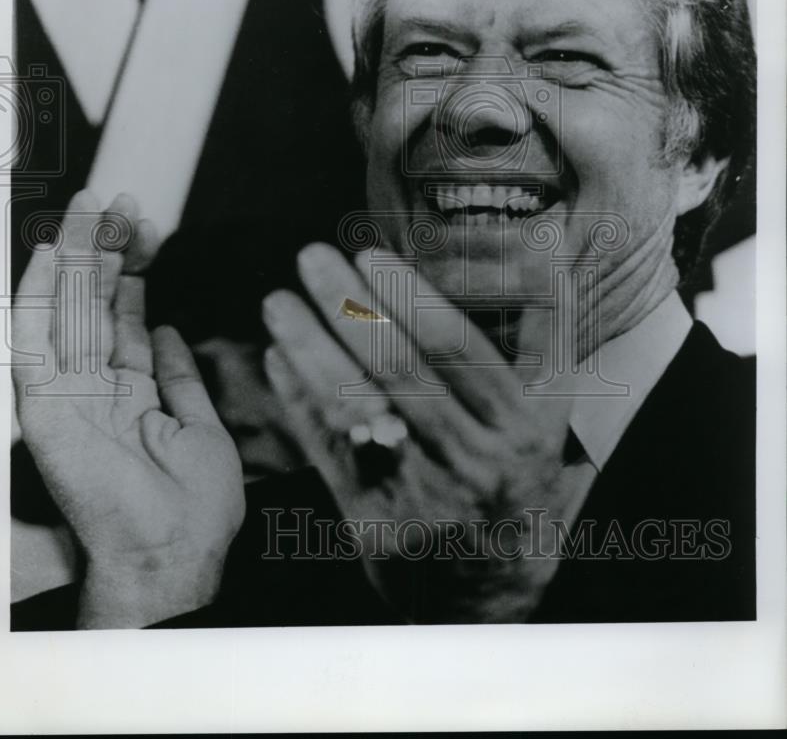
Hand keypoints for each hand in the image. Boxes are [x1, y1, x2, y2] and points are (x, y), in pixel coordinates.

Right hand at [12, 191, 244, 626]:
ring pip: (66, 311)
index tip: (148, 232)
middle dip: (107, 252)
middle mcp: (94, 389)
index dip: (135, 275)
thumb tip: (167, 329)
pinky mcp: (43, 406)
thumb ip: (177, 374)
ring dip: (76, 258)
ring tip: (93, 208)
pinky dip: (35, 296)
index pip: (125, 320)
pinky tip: (46, 254)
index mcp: (131, 395)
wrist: (172, 548)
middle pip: (95, 307)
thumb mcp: (198, 423)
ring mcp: (67, 395)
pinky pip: (32, 342)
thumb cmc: (194, 503)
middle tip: (120, 202)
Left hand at [262, 242, 571, 622]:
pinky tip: (279, 358)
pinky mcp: (374, 526)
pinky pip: (327, 451)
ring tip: (278, 302)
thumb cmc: (518, 473)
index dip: (411, 297)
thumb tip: (543, 247)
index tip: (369, 254)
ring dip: (308, 348)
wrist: (494, 583)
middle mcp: (475, 463)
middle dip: (347, 307)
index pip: (459, 349)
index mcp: (522, 427)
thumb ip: (548, 332)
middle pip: (399, 372)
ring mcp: (421, 500)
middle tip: (310, 258)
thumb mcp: (552, 409)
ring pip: (354, 409)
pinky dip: (299, 400)